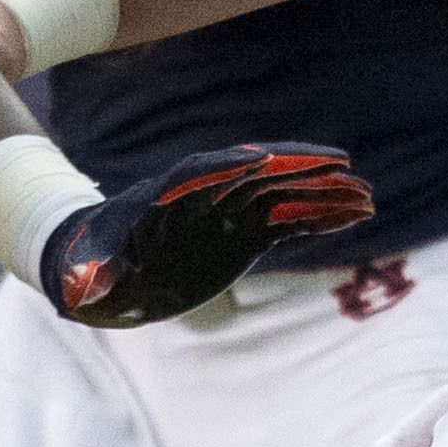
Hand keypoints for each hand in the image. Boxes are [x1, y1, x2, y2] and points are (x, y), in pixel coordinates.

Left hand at [41, 144, 374, 328]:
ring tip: (366, 198)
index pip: (208, 173)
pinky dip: (320, 219)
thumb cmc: (90, 265)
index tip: (273, 160)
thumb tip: (81, 286)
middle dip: (302, 172)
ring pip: (283, 196)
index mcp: (170, 197)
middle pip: (260, 176)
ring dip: (323, 195)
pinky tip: (354, 217)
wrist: (104, 267)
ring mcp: (230, 214)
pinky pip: (289, 221)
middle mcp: (207, 198)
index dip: (241, 166)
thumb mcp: (85, 274)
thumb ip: (89, 277)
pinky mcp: (245, 234)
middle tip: (346, 171)